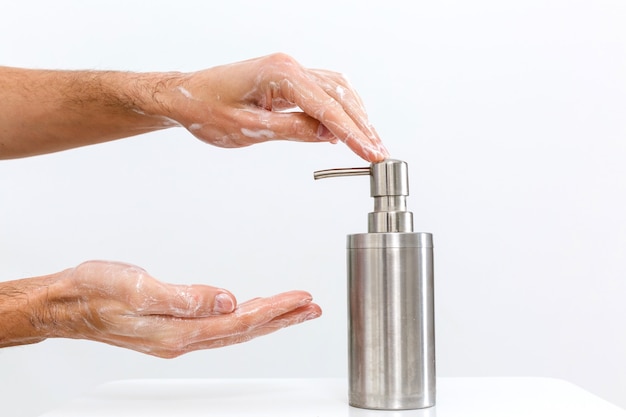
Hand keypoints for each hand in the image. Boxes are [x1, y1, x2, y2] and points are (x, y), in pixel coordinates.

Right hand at [38, 260, 320, 357]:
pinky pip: (221, 326)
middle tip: (311, 307)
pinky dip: (245, 317)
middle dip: (282, 319)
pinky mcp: (174, 327)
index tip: (301, 299)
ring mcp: (179, 335)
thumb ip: (185, 297)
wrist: (68, 303)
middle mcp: (183, 339)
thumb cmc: (96, 292)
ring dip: (267, 319)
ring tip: (294, 309)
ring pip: (235, 330)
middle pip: (245, 330)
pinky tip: (253, 310)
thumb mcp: (138, 288)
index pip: (240, 323)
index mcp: (178, 331)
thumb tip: (227, 299)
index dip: (274, 311)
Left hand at [160, 53, 388, 161]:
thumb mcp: (250, 129)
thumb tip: (329, 136)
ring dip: (354, 115)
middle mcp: (288, 66)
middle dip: (361, 124)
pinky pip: (322, 91)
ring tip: (369, 142)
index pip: (327, 107)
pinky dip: (338, 109)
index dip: (353, 133)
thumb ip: (293, 130)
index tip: (371, 152)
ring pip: (335, 90)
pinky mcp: (285, 78)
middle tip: (379, 150)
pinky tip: (346, 127)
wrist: (183, 95)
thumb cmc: (206, 110)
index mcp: (280, 74)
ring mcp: (288, 70)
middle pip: (339, 94)